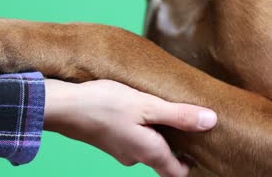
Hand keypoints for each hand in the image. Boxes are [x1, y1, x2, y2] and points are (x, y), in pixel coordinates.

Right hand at [44, 79, 216, 176]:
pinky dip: (137, 126)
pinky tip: (132, 107)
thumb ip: (178, 115)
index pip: (177, 172)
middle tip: (180, 116)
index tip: (198, 141)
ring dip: (153, 130)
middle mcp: (134, 157)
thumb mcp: (145, 105)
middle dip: (173, 141)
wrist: (62, 107)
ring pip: (145, 146)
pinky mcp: (106, 140)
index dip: (191, 162)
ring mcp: (118, 150)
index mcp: (148, 152)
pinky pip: (130, 138)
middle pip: (162, 158)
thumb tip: (211, 121)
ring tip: (155, 106)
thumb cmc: (103, 105)